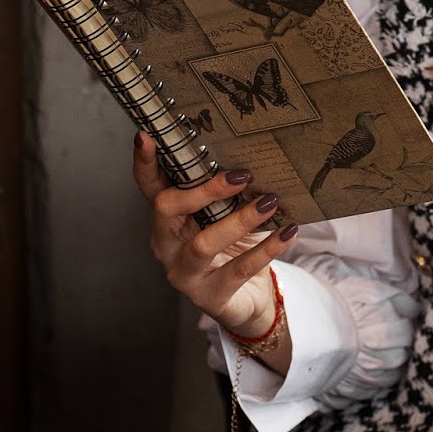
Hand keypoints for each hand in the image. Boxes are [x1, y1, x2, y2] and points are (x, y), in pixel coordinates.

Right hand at [132, 132, 297, 339]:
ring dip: (239, 221)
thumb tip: (252, 150)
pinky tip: (287, 232)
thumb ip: (226, 188)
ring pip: (202, 244)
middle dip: (203, 189)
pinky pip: (237, 270)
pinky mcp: (209, 296)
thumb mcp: (225, 212)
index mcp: (167, 217)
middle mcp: (166, 243)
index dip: (144, 162)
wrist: (247, 297)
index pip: (149, 186)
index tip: (146, 135)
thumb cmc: (233, 243)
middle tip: (242, 174)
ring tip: (269, 202)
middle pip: (167, 209)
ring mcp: (183, 273)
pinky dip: (265, 249)